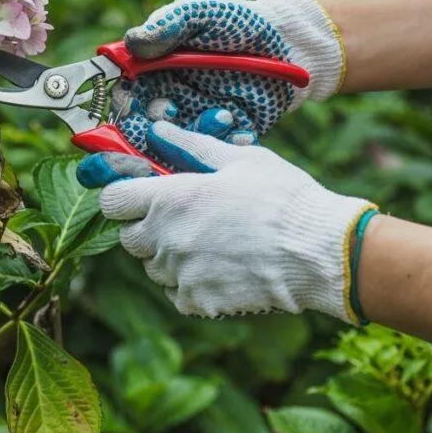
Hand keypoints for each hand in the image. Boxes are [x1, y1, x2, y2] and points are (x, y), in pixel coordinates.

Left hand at [78, 120, 376, 322]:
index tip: (141, 196)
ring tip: (209, 242)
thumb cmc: (282, 197)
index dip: (124, 197)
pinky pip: (177, 293)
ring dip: (169, 256)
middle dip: (146, 228)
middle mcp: (167, 239)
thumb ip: (191, 146)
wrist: (319, 251)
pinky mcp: (198, 302)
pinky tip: (221, 267)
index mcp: (171, 199)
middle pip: (129, 239)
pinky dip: (190, 284)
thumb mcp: (239, 159)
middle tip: (182, 218)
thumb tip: (158, 130)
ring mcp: (181, 274)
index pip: (112, 201)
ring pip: (153, 268)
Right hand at [114, 0, 344, 151]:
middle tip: (167, 125)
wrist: (286, 40)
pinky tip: (240, 128)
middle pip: (143, 134)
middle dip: (148, 138)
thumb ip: (167, 26)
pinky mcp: (227, 137)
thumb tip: (132, 42)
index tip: (127, 109)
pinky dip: (226, 144)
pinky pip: (219, 152)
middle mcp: (170, 103)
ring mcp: (198, 122)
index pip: (123, 100)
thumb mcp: (200, 15)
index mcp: (152, 75)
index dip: (119, 110)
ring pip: (180, 147)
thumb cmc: (235, 21)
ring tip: (222, 114)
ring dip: (195, 136)